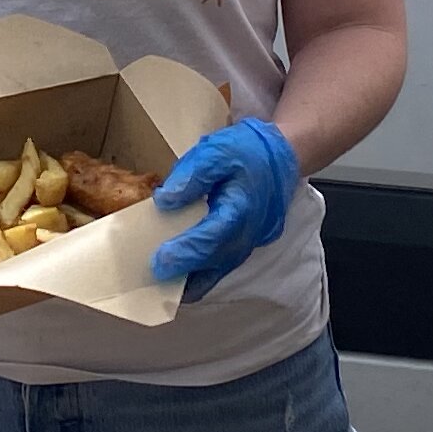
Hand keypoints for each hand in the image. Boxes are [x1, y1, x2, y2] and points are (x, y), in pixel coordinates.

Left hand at [151, 118, 301, 295]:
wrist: (281, 157)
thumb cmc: (247, 152)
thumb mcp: (216, 151)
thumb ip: (190, 176)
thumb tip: (164, 201)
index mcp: (240, 208)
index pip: (211, 238)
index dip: (185, 253)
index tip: (159, 262)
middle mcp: (247, 234)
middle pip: (212, 264)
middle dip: (181, 274)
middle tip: (150, 275)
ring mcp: (248, 245)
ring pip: (216, 273)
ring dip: (189, 280)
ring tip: (158, 280)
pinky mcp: (244, 248)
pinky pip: (220, 268)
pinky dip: (199, 273)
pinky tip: (177, 270)